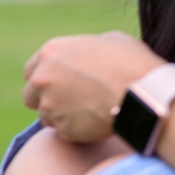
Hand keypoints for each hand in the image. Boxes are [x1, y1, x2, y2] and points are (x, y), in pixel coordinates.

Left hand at [23, 31, 164, 142]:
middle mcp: (43, 80)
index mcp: (50, 53)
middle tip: (68, 101)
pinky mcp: (63, 130)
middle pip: (30, 97)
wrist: (144, 91)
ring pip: (46, 118)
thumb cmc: (131, 61)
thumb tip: (81, 58)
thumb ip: (82, 51)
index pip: (30, 72)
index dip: (44, 79)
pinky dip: (77, 131)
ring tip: (89, 111)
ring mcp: (50, 107)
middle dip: (45, 100)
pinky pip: (65, 133)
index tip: (56, 85)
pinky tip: (96, 122)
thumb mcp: (106, 41)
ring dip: (62, 117)